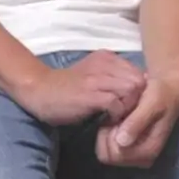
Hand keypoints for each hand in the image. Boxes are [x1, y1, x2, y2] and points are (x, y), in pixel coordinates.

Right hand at [13, 51, 146, 126]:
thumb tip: (138, 88)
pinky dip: (117, 115)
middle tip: (127, 113)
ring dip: (129, 107)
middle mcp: (105, 64)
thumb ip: (114, 78)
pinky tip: (109, 120)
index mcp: (107, 58)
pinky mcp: (91, 95)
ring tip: (119, 116)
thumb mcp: (94, 75)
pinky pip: (117, 104)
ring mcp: (98, 79)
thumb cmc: (68, 87)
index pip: (138, 72)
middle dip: (137, 99)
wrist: (40, 91)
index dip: (139, 91)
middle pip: (138, 81)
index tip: (130, 104)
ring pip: (131, 90)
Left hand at [97, 72, 178, 168]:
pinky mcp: (129, 147)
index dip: (110, 136)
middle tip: (119, 114)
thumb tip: (121, 142)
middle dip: (107, 134)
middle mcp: (141, 158)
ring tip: (120, 115)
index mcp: (148, 152)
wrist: (170, 88)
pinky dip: (108, 130)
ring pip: (105, 150)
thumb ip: (137, 122)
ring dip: (107, 131)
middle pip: (108, 156)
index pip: (115, 155)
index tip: (119, 116)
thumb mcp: (151, 103)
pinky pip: (107, 145)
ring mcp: (135, 154)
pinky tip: (118, 118)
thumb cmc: (161, 93)